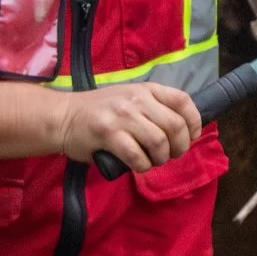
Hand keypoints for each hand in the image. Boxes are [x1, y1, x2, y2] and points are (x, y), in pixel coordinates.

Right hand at [50, 85, 199, 170]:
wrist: (62, 117)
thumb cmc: (99, 111)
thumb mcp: (129, 98)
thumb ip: (153, 108)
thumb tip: (182, 128)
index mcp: (145, 89)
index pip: (182, 100)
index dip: (194, 121)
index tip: (192, 136)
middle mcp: (136, 100)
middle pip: (174, 125)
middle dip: (180, 146)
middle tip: (172, 155)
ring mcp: (122, 116)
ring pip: (159, 142)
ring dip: (161, 158)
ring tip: (153, 161)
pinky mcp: (108, 135)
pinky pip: (137, 156)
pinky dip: (142, 165)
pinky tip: (137, 165)